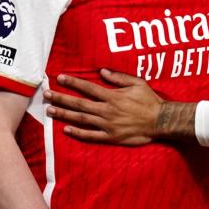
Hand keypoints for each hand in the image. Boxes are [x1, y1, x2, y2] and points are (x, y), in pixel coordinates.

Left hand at [44, 69, 162, 144]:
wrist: (161, 121)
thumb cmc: (150, 100)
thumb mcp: (138, 83)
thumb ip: (119, 78)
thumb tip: (102, 71)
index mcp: (113, 96)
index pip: (88, 88)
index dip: (73, 82)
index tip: (60, 78)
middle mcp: (107, 110)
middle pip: (79, 103)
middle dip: (61, 98)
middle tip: (47, 94)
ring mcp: (107, 125)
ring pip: (81, 119)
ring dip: (65, 114)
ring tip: (50, 110)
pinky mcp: (110, 137)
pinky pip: (91, 135)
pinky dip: (78, 133)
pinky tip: (66, 130)